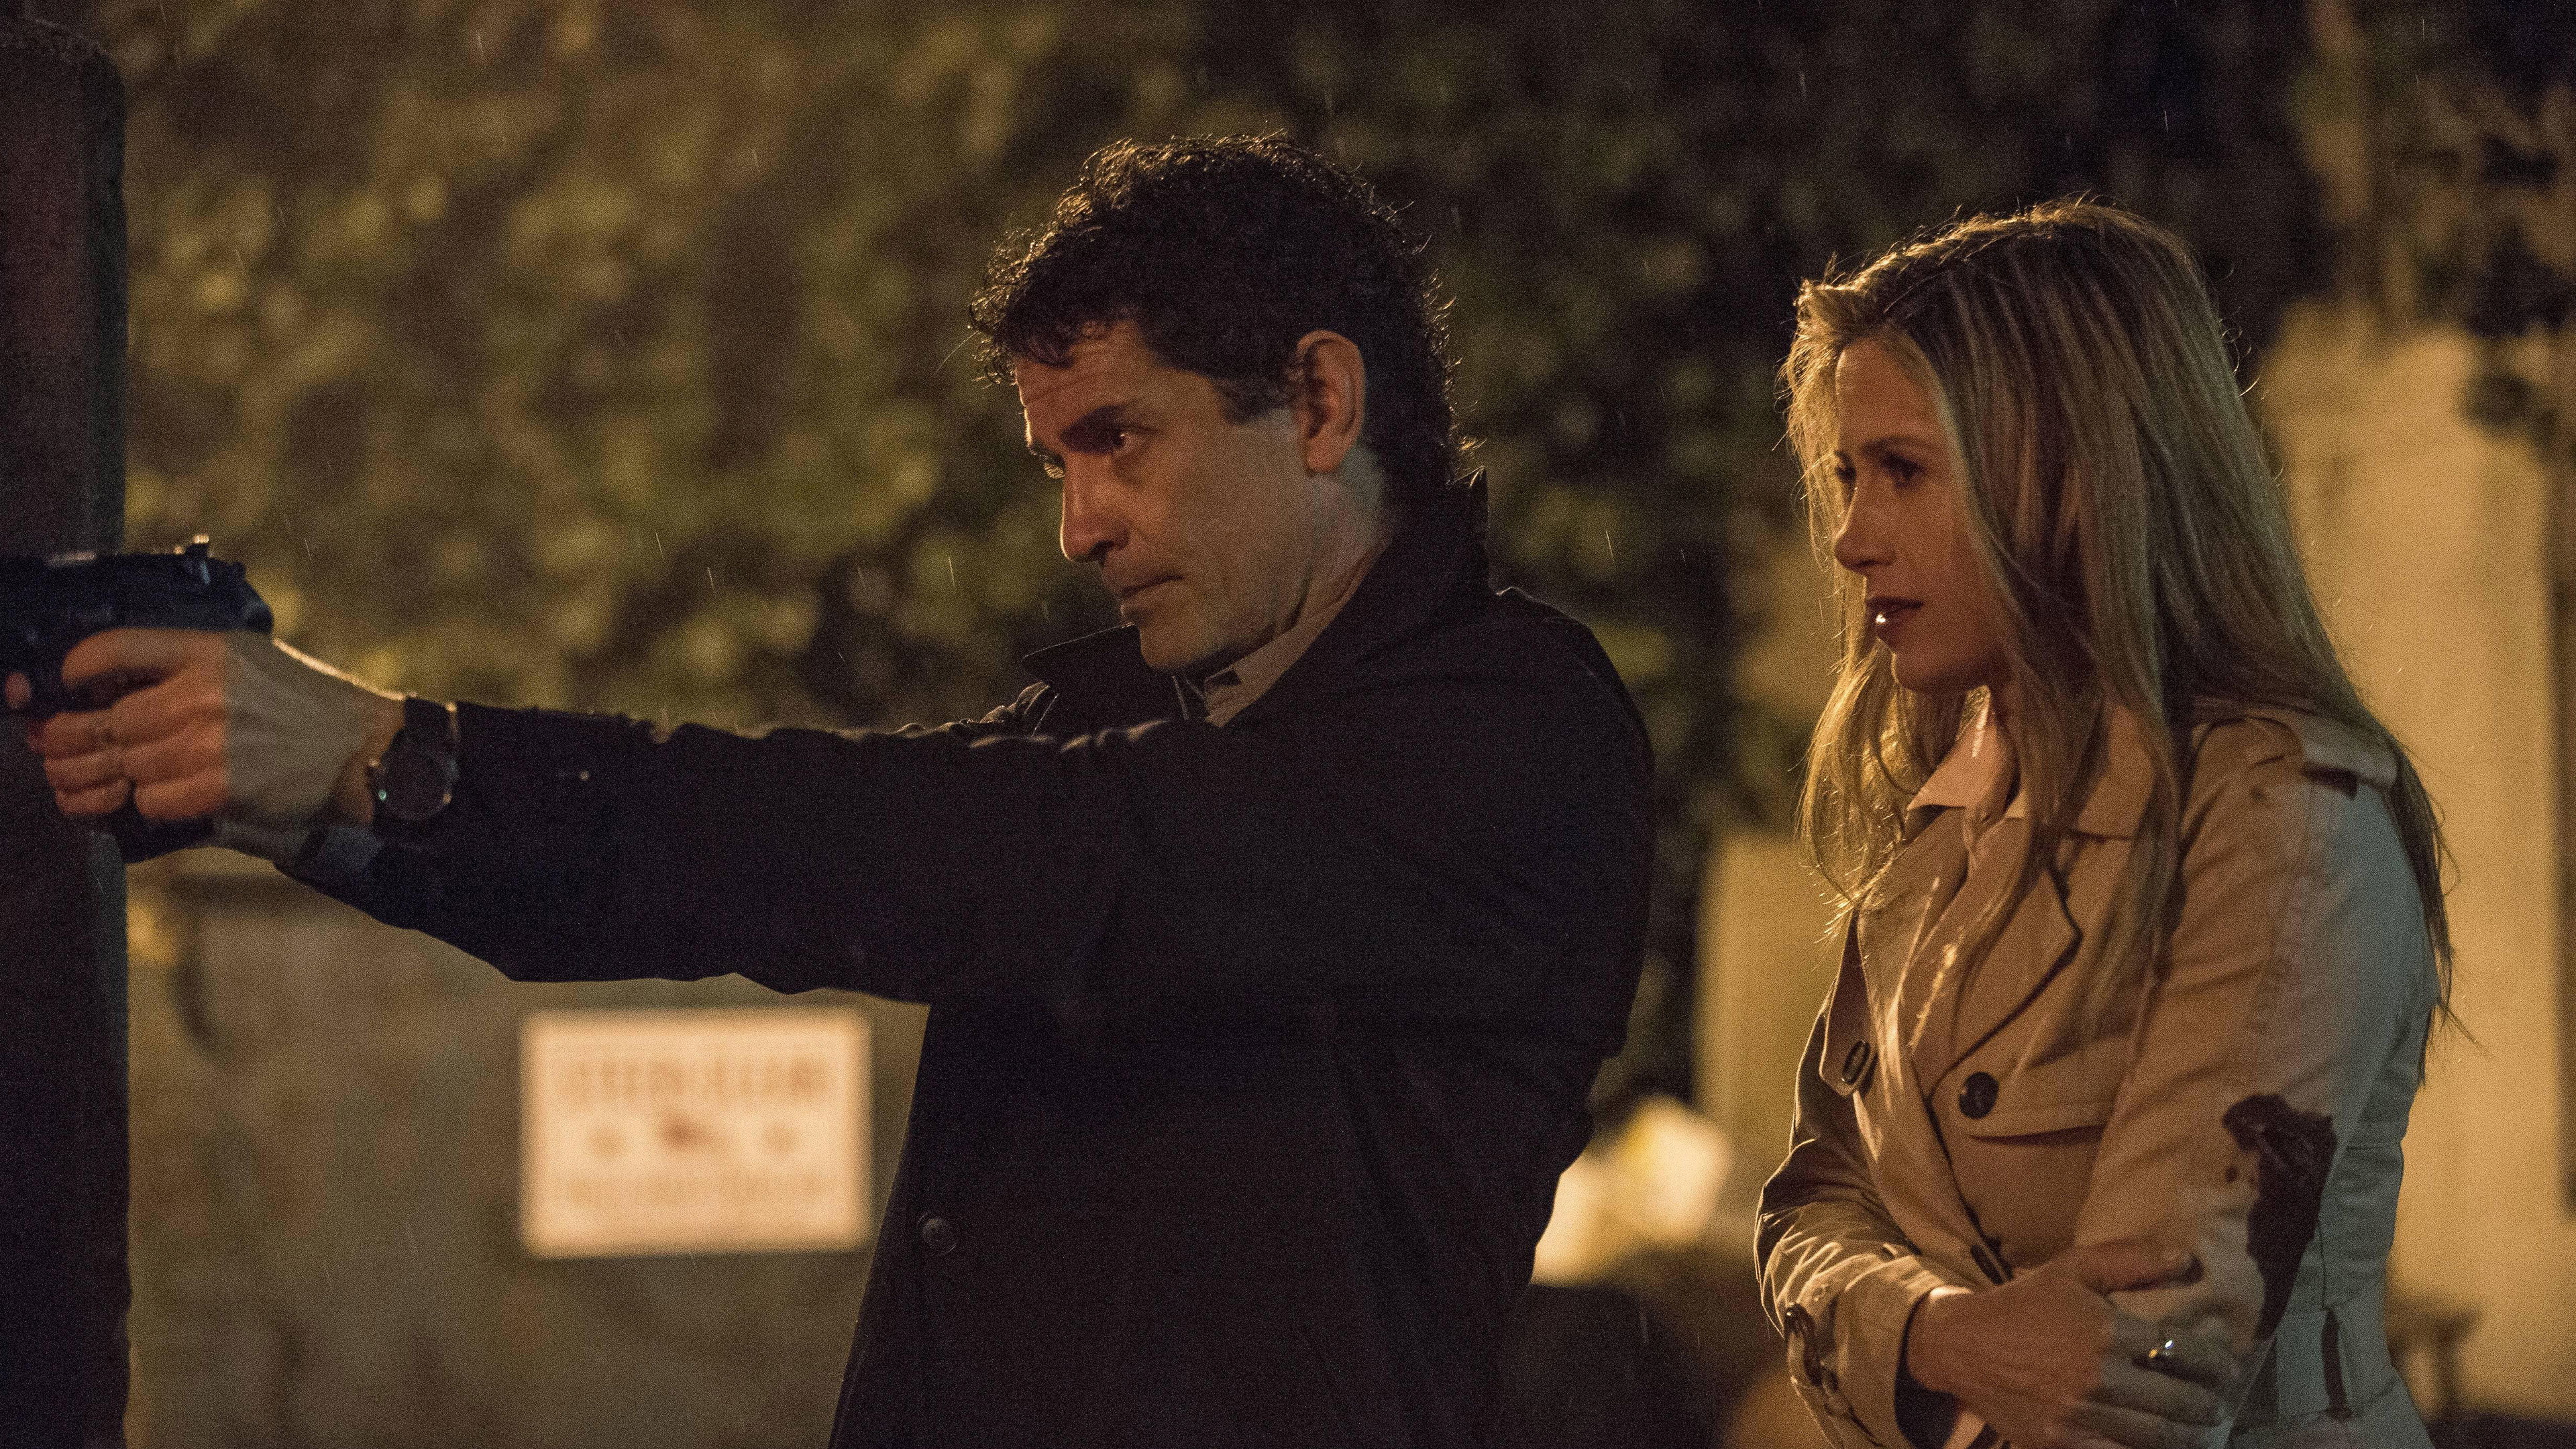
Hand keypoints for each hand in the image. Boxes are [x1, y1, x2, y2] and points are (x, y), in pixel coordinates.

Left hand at [6, 628, 405, 858]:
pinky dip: (155, 804)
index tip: (67, 687)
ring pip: (126, 767)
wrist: (370, 751)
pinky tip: (166, 797)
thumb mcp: (252, 660)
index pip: (111, 650)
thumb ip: (187, 666)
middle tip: (63, 749)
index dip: (74, 671)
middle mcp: (203, 692)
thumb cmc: (313, 707)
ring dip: (114, 779)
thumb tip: (113, 689)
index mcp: (209, 650)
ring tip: (106, 782)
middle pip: (106, 721)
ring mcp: (209, 742)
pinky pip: (153, 801)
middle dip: (75, 740)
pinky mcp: (218, 788)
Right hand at [1905, 1239, 2236, 1448]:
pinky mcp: (2062, 1445)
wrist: (1961, 1346)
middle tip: (2219, 1404)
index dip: (2217, 1365)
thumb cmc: (2023, 1303)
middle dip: (2210, 1405)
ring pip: (2158, 1437)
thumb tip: (2186, 1258)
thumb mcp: (2071, 1268)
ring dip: (2190, 1436)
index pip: (2185, 1353)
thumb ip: (2129, 1259)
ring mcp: (2081, 1417)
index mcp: (2106, 1331)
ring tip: (2202, 1431)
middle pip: (2180, 1402)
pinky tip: (2160, 1446)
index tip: (2227, 1368)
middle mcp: (2099, 1378)